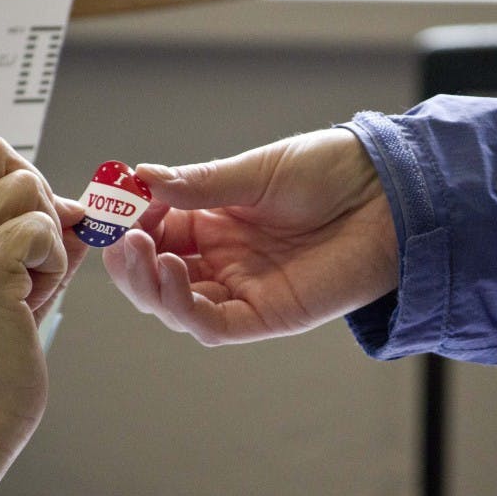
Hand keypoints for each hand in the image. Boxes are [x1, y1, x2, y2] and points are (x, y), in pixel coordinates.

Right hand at [103, 128, 397, 344]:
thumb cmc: (332, 173)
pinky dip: (181, 305)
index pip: (155, 231)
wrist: (390, 195)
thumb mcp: (257, 172)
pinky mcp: (266, 315)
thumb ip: (200, 184)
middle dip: (129, 259)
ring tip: (135, 249)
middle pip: (157, 273)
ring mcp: (243, 288)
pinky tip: (167, 271)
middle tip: (117, 236)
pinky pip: (211, 323)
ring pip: (175, 303)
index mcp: (216, 220)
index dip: (128, 223)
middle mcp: (224, 258)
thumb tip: (140, 177)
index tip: (107, 206)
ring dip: (146, 282)